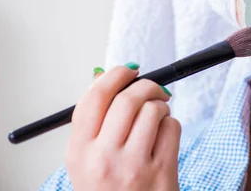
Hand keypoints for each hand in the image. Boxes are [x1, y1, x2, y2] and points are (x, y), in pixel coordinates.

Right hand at [64, 64, 180, 190]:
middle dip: (145, 86)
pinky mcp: (161, 172)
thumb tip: (103, 75)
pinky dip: (171, 125)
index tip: (127, 71)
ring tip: (158, 118)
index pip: (93, 98)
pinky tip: (164, 139)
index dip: (113, 76)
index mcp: (78, 152)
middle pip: (127, 99)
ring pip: (153, 110)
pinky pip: (172, 127)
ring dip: (161, 106)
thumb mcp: (88, 160)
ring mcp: (133, 166)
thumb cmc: (111, 189)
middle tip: (153, 90)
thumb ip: (94, 120)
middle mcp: (102, 159)